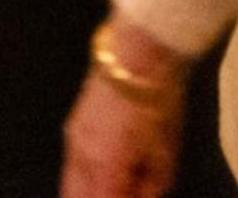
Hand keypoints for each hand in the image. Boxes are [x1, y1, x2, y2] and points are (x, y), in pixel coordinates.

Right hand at [62, 62, 184, 197]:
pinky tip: (105, 176)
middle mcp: (80, 156)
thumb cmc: (158, 105)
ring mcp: (73, 138)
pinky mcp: (74, 125)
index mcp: (105, 166)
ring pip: (71, 184)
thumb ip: (151, 186)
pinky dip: (86, 178)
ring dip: (89, 192)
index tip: (135, 196)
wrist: (139, 54)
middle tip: (122, 191)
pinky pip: (73, 166)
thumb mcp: (166, 154)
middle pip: (75, 197)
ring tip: (116, 185)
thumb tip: (142, 196)